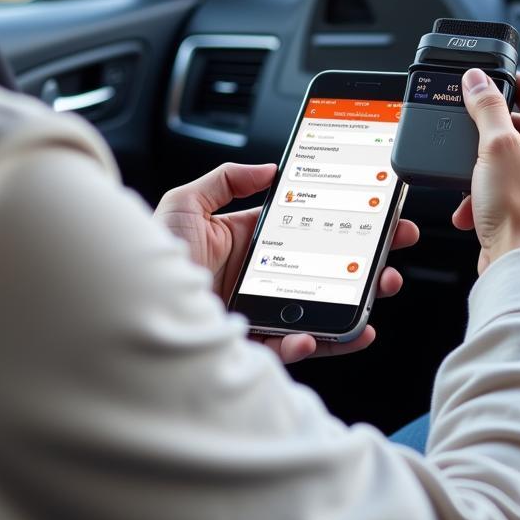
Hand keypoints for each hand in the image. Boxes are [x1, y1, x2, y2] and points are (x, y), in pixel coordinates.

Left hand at [154, 163, 418, 364]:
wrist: (126, 308)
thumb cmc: (151, 258)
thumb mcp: (186, 203)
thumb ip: (227, 179)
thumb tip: (270, 169)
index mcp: (249, 244)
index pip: (310, 232)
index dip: (345, 225)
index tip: (376, 215)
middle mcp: (261, 281)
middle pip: (326, 273)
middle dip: (366, 264)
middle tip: (393, 256)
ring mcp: (261, 315)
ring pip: (322, 312)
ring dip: (356, 304)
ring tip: (378, 291)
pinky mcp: (253, 346)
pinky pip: (292, 350)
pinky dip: (314, 345)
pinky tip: (318, 336)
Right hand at [452, 70, 519, 272]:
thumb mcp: (495, 147)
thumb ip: (486, 107)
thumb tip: (478, 80)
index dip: (504, 82)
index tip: (478, 83)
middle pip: (518, 125)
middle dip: (486, 137)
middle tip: (468, 141)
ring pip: (509, 159)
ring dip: (482, 169)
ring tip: (472, 182)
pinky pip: (507, 187)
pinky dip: (486, 193)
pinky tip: (472, 207)